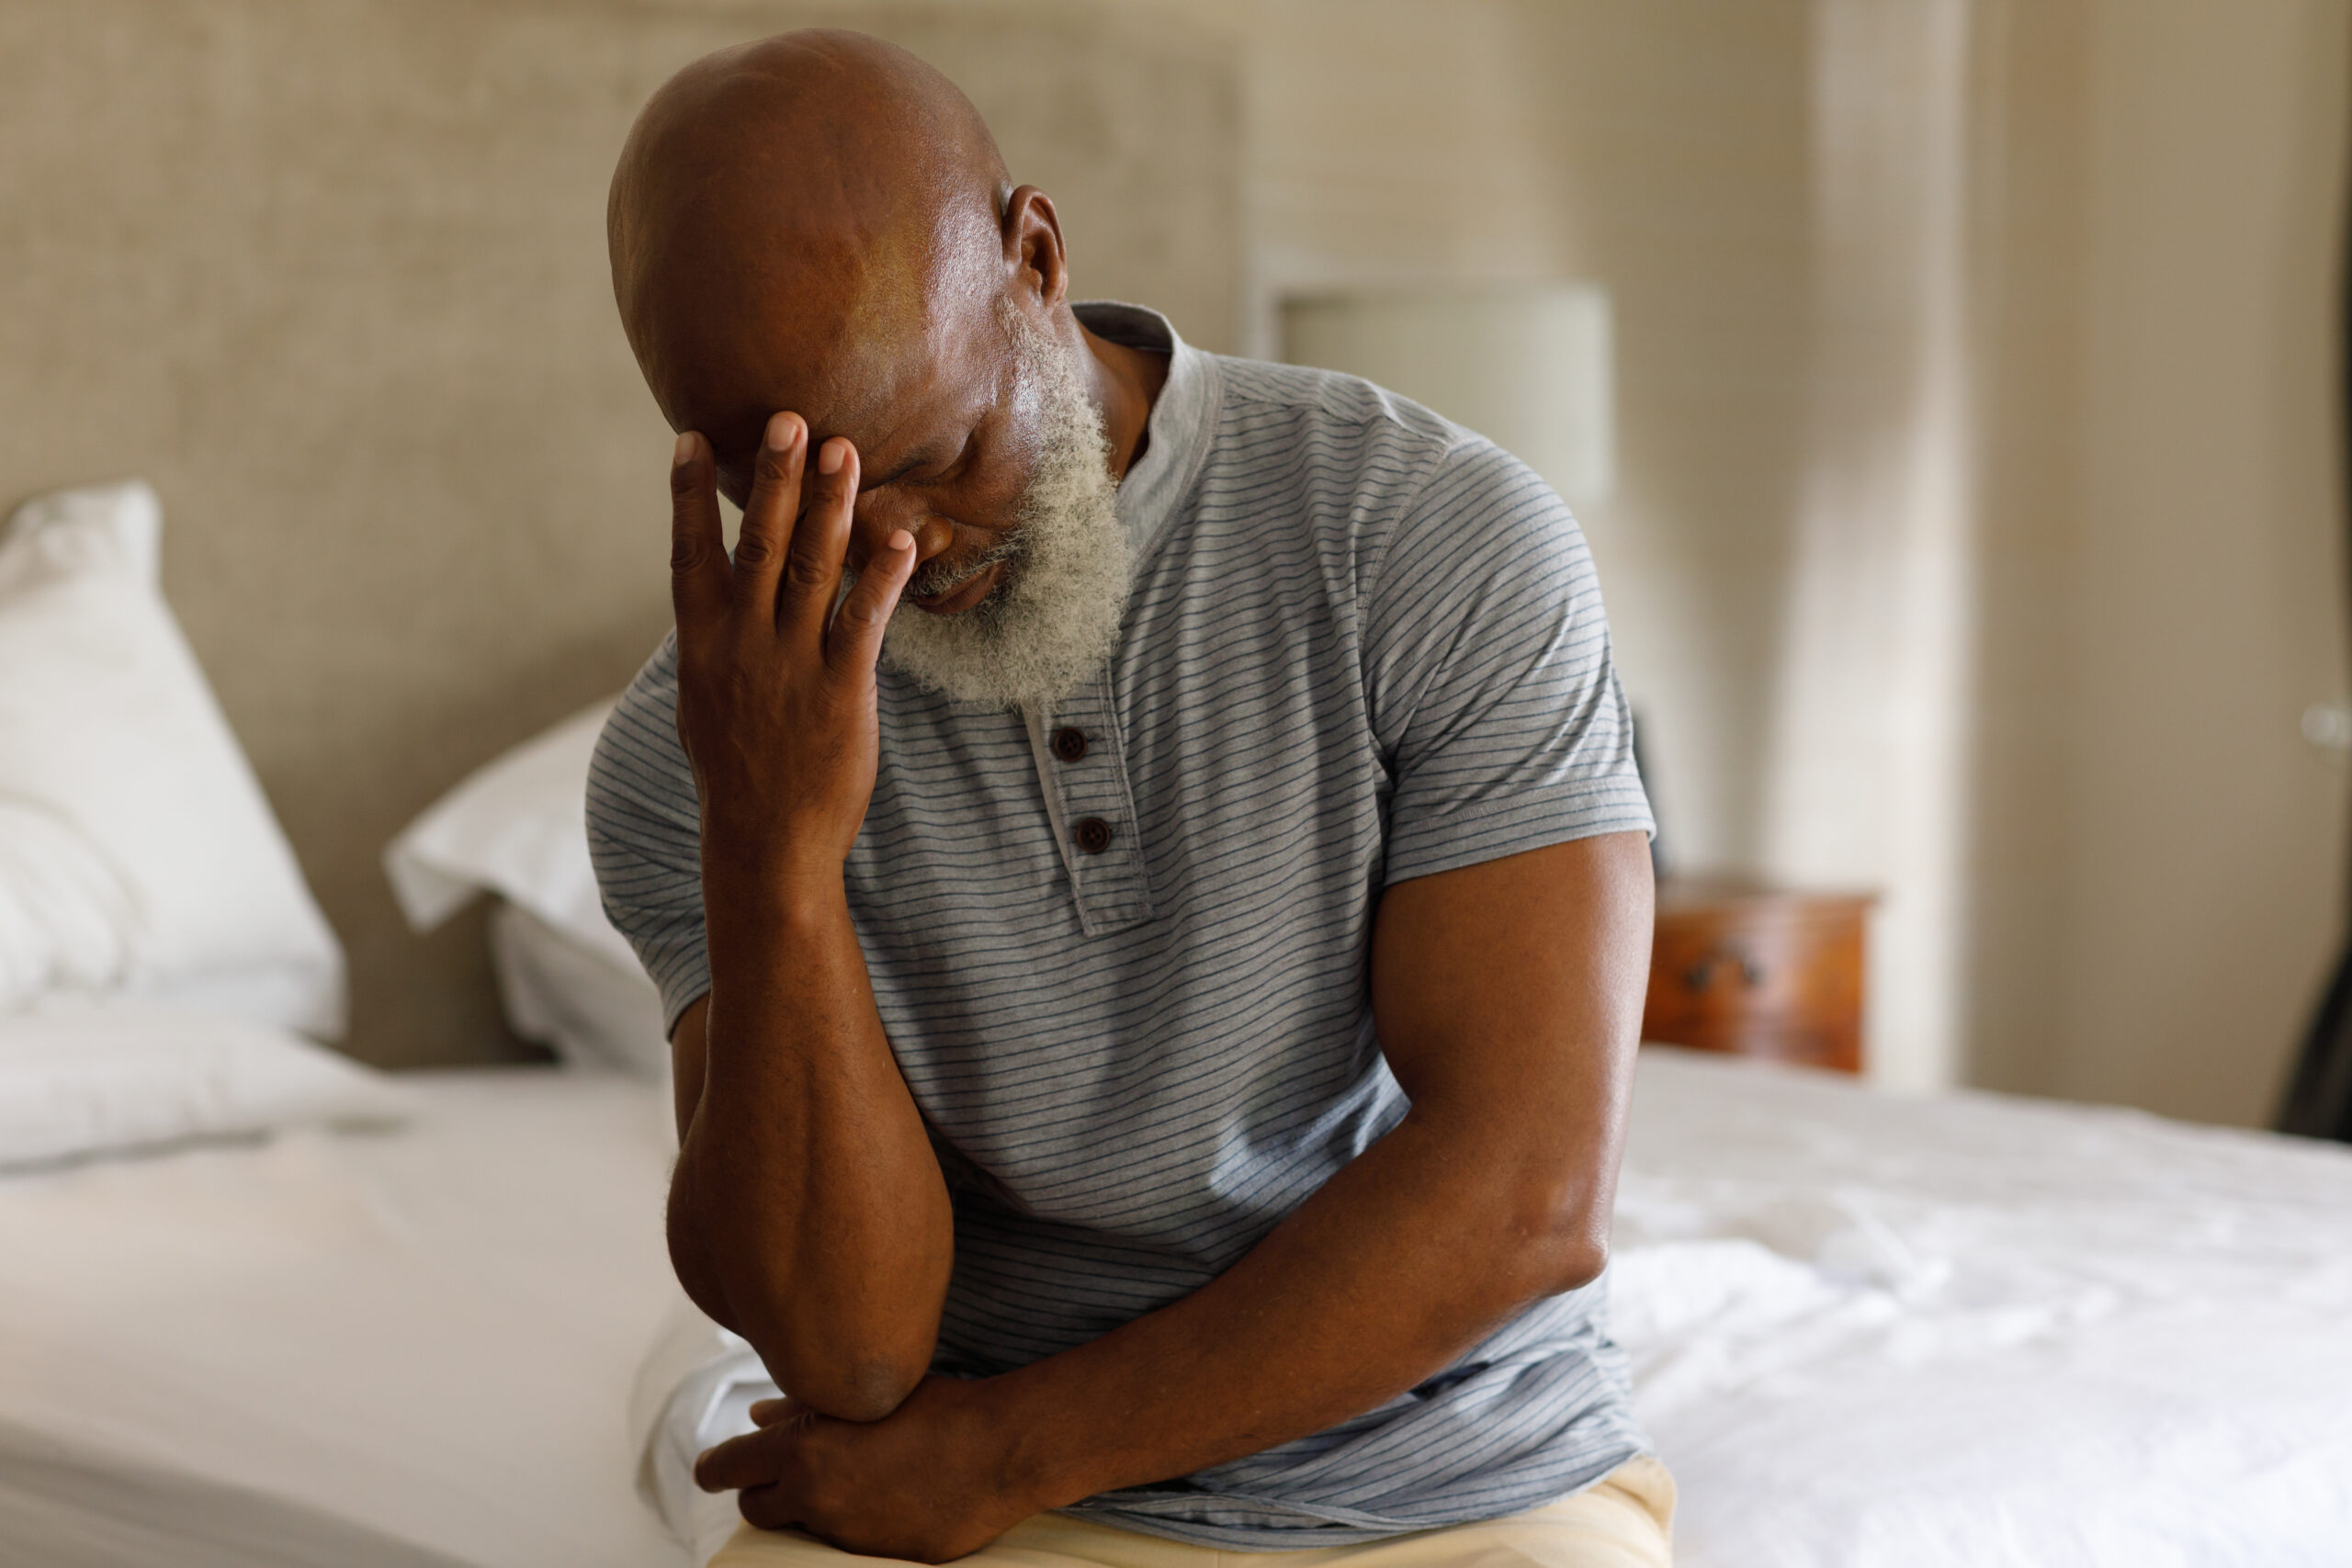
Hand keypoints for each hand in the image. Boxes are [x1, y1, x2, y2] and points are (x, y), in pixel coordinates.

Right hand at [668, 414, 915, 894]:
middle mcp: (742, 646)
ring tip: (844, 451)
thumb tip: (708, 598)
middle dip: (774, 479)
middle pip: (758, 547)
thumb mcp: (705, 703)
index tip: (693, 436)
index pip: (689, 556)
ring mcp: (790, 667)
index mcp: (702, 646)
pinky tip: (900, 538)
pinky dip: (883, 579)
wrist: (766, 843)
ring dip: (829, 507)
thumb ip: (713, 643)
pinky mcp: (840, 692)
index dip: (688, 496)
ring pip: (812, 571)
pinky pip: (865, 624)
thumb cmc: (738, 774)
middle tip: (789, 419)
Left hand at [695, 1375, 1041, 1562]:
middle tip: (781, 1474)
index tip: (712, 1469)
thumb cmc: (935, 1407)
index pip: (726, 1469)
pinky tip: (881, 1496)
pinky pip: (845, 1542)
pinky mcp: (876, 1557)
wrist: (998, 1451)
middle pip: (754, 1508)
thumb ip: (801, 1407)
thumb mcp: (863, 1396)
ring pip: (799, 1527)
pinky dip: (850, 1521)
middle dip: (760, 1491)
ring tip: (843, 1479)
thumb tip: (758, 1414)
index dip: (713, 1469)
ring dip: (807, 1506)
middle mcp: (815, 1498)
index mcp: (803, 1451)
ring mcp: (845, 1534)